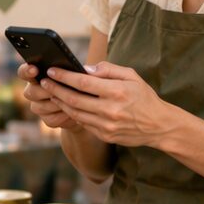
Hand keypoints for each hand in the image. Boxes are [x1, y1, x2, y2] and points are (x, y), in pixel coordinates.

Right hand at [18, 62, 75, 130]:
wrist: (85, 105)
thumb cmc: (78, 83)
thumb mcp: (76, 73)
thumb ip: (72, 70)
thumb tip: (76, 70)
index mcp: (37, 75)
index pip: (24, 72)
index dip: (26, 71)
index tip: (34, 70)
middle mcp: (33, 91)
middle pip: (30, 92)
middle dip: (45, 91)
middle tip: (56, 90)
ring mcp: (38, 106)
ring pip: (41, 107)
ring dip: (56, 103)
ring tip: (72, 100)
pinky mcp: (47, 119)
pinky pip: (52, 118)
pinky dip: (63, 115)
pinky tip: (73, 111)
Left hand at [39, 61, 173, 147]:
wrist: (158, 125)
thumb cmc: (144, 97)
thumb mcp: (132, 76)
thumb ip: (109, 70)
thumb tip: (86, 68)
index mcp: (117, 92)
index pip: (83, 83)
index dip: (64, 77)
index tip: (52, 71)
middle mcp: (110, 110)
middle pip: (74, 99)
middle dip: (56, 89)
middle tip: (45, 82)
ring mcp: (106, 125)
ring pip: (75, 113)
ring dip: (61, 102)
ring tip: (52, 93)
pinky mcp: (105, 135)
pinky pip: (83, 123)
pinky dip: (72, 113)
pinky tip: (66, 105)